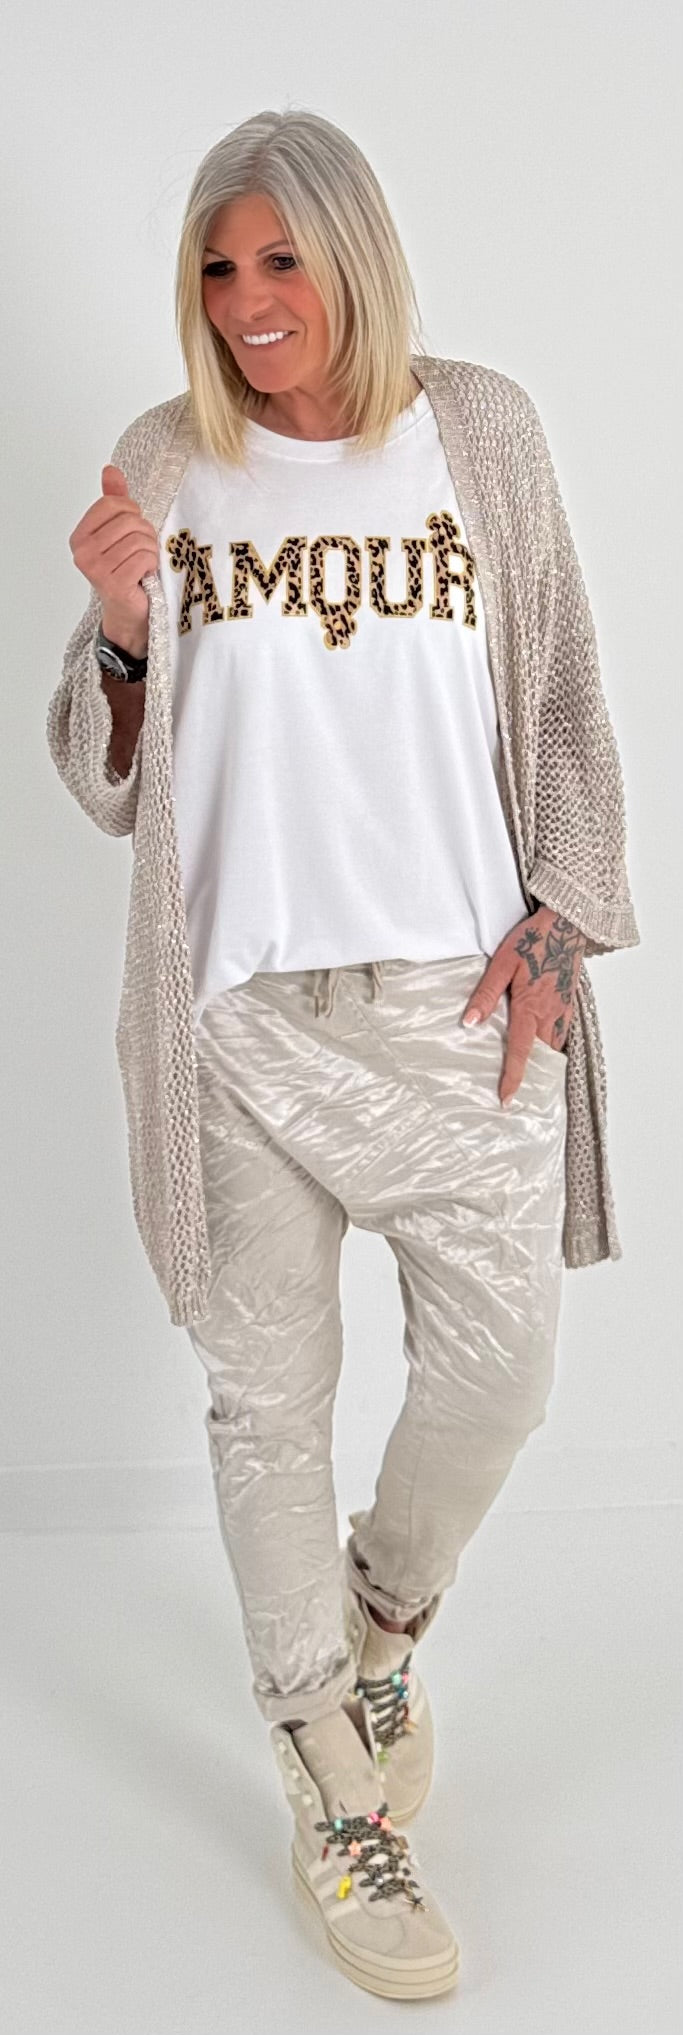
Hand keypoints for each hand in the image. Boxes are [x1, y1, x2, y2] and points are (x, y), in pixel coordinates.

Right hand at [69, 465, 157, 626]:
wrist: (128, 611)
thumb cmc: (125, 569)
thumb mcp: (119, 531)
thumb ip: (114, 501)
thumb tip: (110, 469)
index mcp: (80, 537)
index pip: (112, 504)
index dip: (132, 512)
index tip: (133, 528)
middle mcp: (83, 553)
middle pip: (129, 521)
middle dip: (144, 533)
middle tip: (141, 550)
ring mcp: (96, 570)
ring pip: (139, 540)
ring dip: (150, 551)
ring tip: (143, 564)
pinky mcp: (114, 584)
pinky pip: (144, 558)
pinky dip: (151, 565)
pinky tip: (144, 575)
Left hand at [461, 908, 585, 1106]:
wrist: (566, 924)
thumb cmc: (533, 940)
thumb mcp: (502, 963)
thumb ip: (486, 995)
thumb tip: (469, 1023)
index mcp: (530, 1008)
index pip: (519, 1053)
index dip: (512, 1079)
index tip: (505, 1100)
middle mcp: (550, 1016)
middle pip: (539, 1057)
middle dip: (529, 1077)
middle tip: (512, 1094)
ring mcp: (562, 1012)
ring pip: (551, 1048)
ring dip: (540, 1063)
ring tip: (525, 1077)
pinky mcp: (567, 1005)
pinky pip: (559, 1035)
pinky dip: (549, 1048)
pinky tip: (538, 1047)